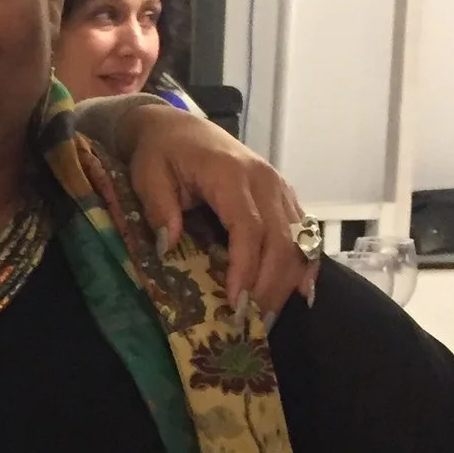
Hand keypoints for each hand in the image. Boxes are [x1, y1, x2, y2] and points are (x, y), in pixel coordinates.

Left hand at [117, 106, 316, 316]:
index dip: (246, 268)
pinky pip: (305, 233)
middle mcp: (265, 180)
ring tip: (268, 319)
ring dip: (287, 282)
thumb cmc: (161, 153)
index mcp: (231, 174)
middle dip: (270, 286)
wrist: (178, 127)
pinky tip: (300, 294)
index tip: (235, 303)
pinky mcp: (285, 195)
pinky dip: (305, 264)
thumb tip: (169, 247)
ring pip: (299, 240)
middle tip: (253, 325)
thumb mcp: (148, 176)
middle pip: (281, 240)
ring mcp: (280, 187)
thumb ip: (159, 209)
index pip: (249, 228)